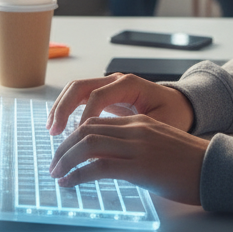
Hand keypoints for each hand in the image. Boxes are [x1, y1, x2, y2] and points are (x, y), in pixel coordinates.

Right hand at [47, 73, 194, 135]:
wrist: (181, 105)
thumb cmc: (174, 115)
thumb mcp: (161, 125)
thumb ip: (137, 134)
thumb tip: (114, 151)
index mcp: (130, 84)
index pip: (98, 96)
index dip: (85, 116)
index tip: (78, 139)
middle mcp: (115, 81)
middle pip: (80, 87)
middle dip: (64, 108)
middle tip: (54, 131)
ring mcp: (108, 86)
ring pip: (75, 89)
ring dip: (60, 107)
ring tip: (52, 130)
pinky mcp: (104, 95)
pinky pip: (79, 97)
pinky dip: (66, 109)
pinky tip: (59, 127)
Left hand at [49, 113, 206, 204]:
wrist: (215, 168)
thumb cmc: (191, 163)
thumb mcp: (160, 146)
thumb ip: (136, 147)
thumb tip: (113, 163)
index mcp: (139, 122)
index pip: (96, 122)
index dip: (73, 136)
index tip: (63, 151)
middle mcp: (135, 129)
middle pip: (86, 130)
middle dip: (63, 147)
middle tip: (53, 164)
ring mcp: (137, 146)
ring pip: (88, 144)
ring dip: (66, 159)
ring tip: (57, 173)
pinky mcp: (140, 167)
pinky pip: (99, 166)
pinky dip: (79, 174)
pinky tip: (71, 182)